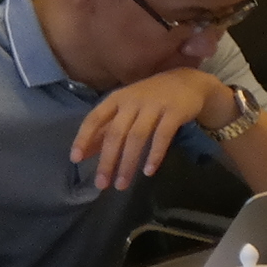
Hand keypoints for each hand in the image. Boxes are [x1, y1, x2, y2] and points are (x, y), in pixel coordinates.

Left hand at [70, 69, 230, 190]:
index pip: (95, 118)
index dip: (84, 137)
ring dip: (128, 163)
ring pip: (137, 137)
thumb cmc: (151, 98)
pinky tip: (148, 171)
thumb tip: (84, 153)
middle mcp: (133, 100)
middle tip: (102, 184)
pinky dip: (154, 155)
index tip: (76, 159)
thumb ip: (106, 128)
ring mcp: (155, 105)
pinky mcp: (175, 112)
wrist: (190, 82)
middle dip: (107, 160)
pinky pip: (162, 136)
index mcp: (117, 99)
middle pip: (116, 133)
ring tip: (122, 184)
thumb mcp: (127, 108)